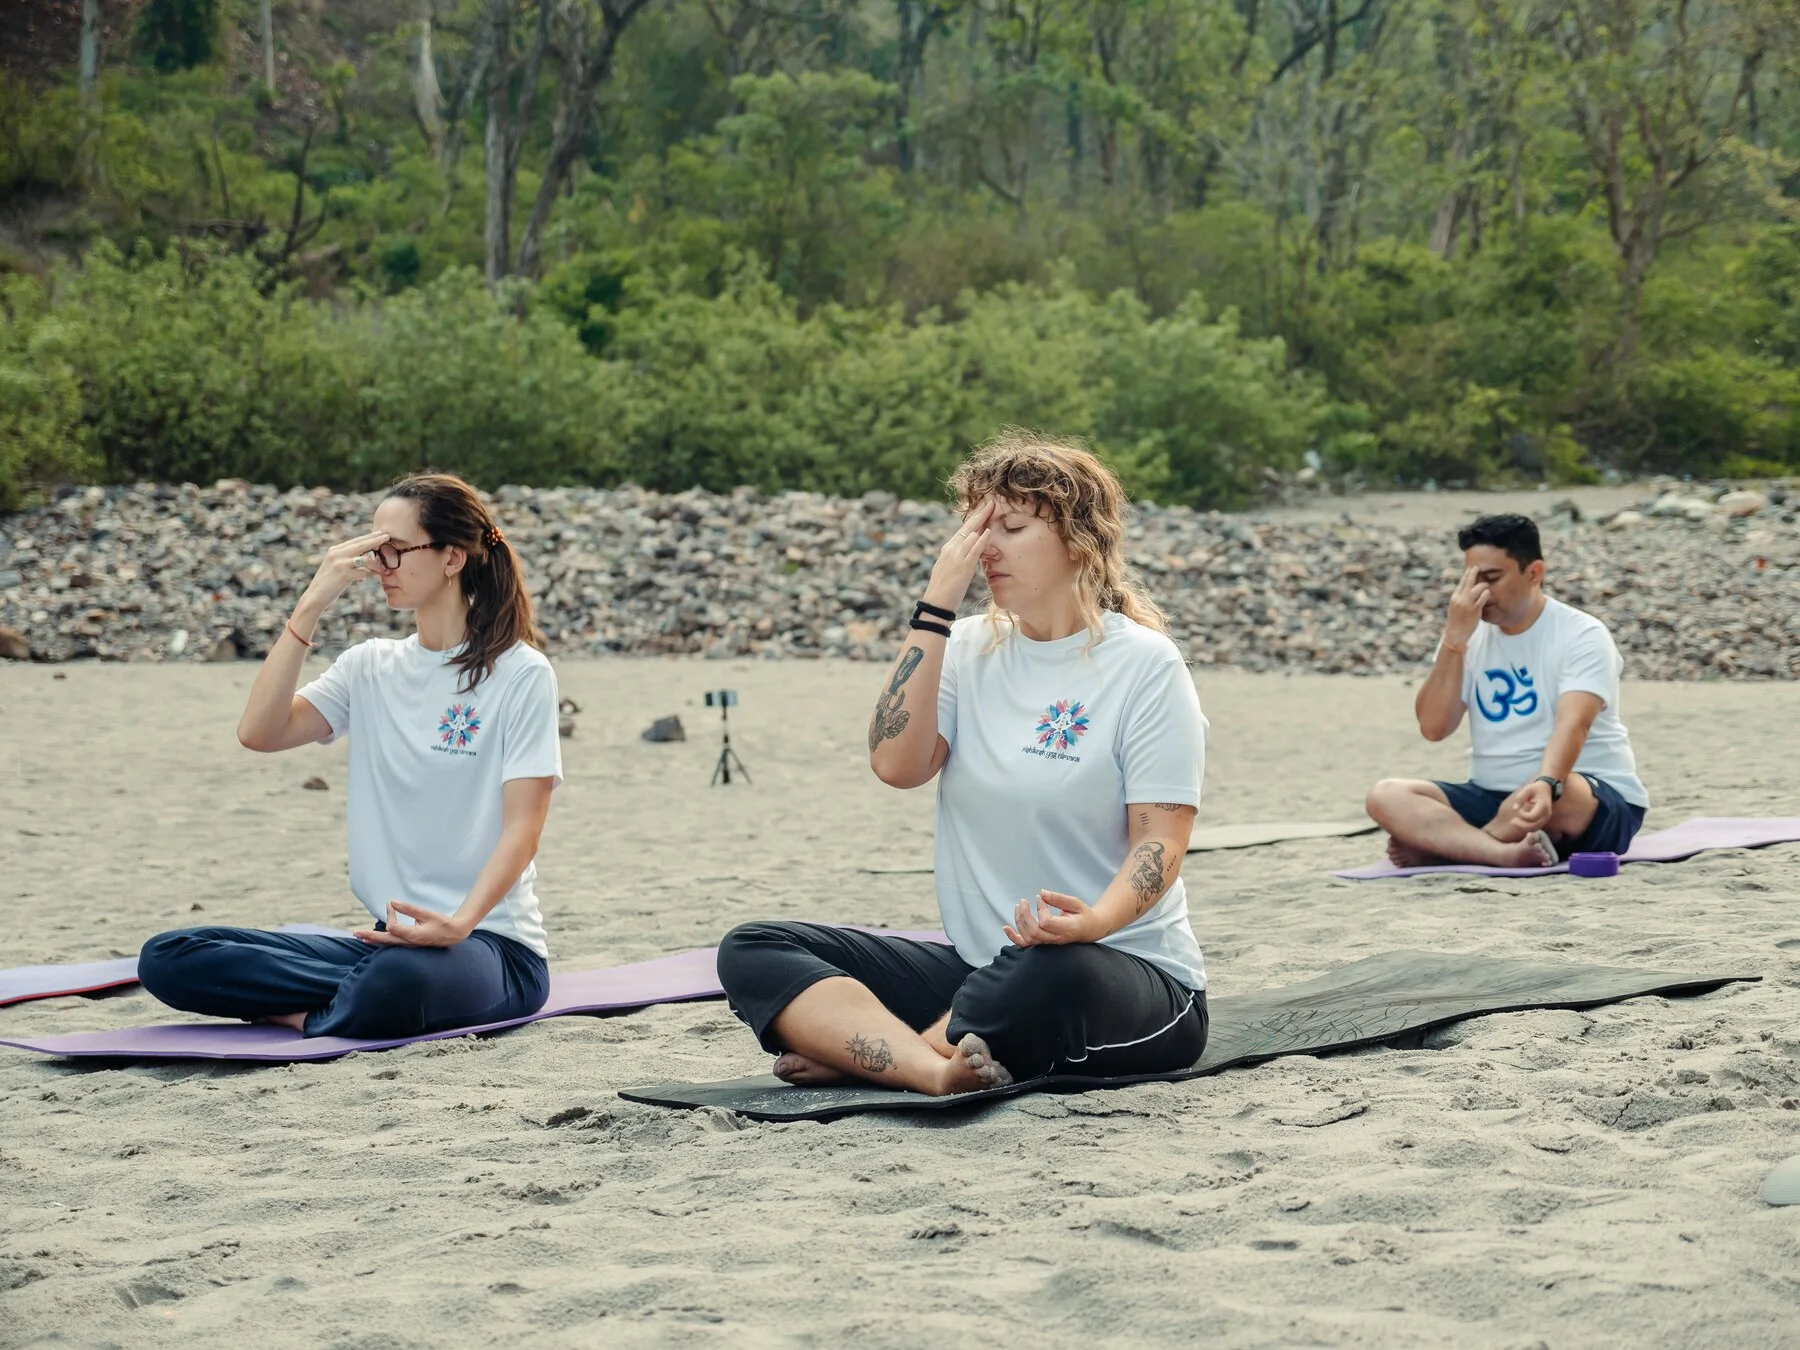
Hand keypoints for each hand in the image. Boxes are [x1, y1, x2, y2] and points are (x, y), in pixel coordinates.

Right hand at [296, 530, 390, 617]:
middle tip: (388, 535)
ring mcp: (340, 563)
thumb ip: (347, 559)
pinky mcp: (344, 574)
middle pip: (361, 544)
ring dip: (376, 566)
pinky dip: (365, 577)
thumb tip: (366, 556)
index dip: (369, 537)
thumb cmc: (328, 584)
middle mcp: (336, 553)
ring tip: (383, 571)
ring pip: (365, 559)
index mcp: (334, 550)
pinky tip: (360, 581)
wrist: (315, 597)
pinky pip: (363, 573)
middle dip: (376, 540)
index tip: (380, 533)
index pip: (355, 541)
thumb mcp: (336, 566)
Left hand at [354, 900, 471, 947]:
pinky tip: (375, 939)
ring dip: (374, 939)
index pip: (393, 927)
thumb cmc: (442, 923)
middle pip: (385, 941)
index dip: (390, 914)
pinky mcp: (410, 945)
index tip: (392, 904)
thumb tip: (392, 902)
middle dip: (370, 936)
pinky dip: (382, 940)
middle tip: (355, 933)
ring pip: (387, 944)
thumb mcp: (427, 913)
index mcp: (413, 936)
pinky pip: (392, 943)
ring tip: (361, 937)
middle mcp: (409, 943)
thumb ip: (409, 909)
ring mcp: (409, 946)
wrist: (454, 935)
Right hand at [922, 498, 994, 612]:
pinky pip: (973, 550)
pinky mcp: (962, 566)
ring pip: (970, 534)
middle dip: (980, 514)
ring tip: (994, 512)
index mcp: (948, 548)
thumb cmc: (944, 589)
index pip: (963, 529)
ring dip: (983, 523)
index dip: (975, 519)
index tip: (984, 510)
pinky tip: (988, 532)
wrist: (936, 603)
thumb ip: (958, 557)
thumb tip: (969, 551)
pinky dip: (981, 540)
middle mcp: (951, 549)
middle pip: (967, 527)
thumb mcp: (949, 568)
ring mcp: (956, 556)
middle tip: (992, 503)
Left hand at [1004, 889, 1105, 947]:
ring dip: (1019, 921)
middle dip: (1025, 916)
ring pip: (1029, 938)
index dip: (1040, 910)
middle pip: (1035, 932)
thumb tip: (1041, 893)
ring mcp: (1050, 944)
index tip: (1040, 899)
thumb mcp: (1075, 903)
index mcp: (1068, 928)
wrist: (1089, 930)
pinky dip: (1013, 938)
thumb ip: (1059, 899)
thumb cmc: (1083, 915)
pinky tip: (1005, 928)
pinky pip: (1026, 945)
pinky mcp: (1043, 944)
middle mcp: (1057, 939)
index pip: (1046, 923)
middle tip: (1024, 901)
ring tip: (1019, 906)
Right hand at [1444, 565, 1490, 647]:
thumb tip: (1466, 591)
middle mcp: (1460, 599)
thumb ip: (1460, 599)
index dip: (1466, 575)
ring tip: (1486, 585)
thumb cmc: (1456, 622)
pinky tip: (1488, 593)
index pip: (1461, 583)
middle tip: (1478, 567)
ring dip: (1483, 585)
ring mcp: (1467, 604)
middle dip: (1473, 573)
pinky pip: (1483, 598)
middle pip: (1468, 582)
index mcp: (1454, 598)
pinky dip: (1486, 594)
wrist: (1455, 634)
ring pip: (1477, 588)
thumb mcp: (1455, 608)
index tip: (1471, 569)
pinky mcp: (1474, 610)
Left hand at [1507, 780, 1554, 831]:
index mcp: (1543, 805)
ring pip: (1535, 828)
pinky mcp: (1544, 820)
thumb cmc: (1536, 788)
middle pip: (1535, 825)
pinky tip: (1520, 823)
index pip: (1533, 816)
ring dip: (1524, 827)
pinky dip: (1528, 827)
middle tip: (1512, 821)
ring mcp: (1546, 818)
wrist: (1547, 789)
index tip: (1519, 808)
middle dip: (1522, 825)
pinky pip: (1536, 827)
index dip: (1523, 815)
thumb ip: (1520, 798)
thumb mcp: (1527, 789)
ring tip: (1514, 822)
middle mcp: (1546, 814)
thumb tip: (1515, 808)